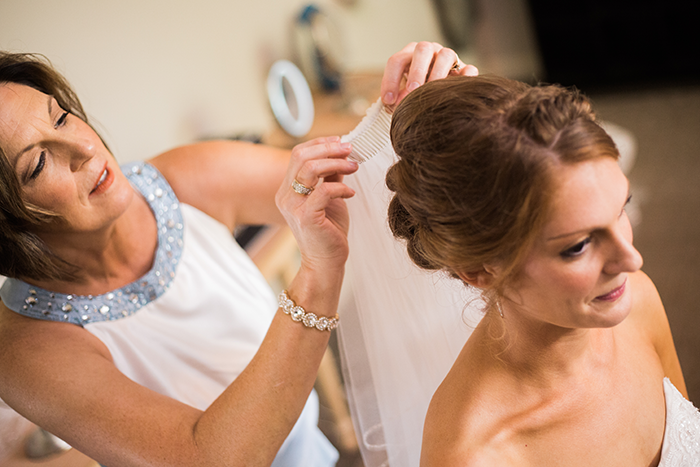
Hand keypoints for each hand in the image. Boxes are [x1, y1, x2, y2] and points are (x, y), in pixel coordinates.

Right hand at [275, 137, 357, 276]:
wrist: (326, 261)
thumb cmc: (328, 230)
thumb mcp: (330, 197)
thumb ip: (331, 176)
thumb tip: (342, 153)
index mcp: (288, 189)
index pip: (298, 154)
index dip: (320, 144)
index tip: (341, 143)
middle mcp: (286, 195)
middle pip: (302, 156)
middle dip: (329, 149)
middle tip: (350, 151)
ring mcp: (293, 206)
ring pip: (310, 169)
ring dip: (336, 164)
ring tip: (353, 167)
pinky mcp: (306, 217)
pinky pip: (324, 191)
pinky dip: (341, 188)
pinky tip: (350, 193)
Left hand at [380, 41, 478, 109]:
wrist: (441, 97)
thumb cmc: (415, 96)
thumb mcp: (402, 95)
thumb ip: (396, 100)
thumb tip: (395, 106)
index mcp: (410, 55)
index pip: (397, 60)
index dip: (391, 80)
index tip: (389, 101)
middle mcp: (430, 52)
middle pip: (423, 49)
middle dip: (416, 70)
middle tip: (412, 91)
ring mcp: (449, 58)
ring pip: (446, 55)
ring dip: (438, 74)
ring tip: (431, 93)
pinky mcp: (465, 70)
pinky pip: (469, 69)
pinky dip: (465, 78)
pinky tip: (456, 93)